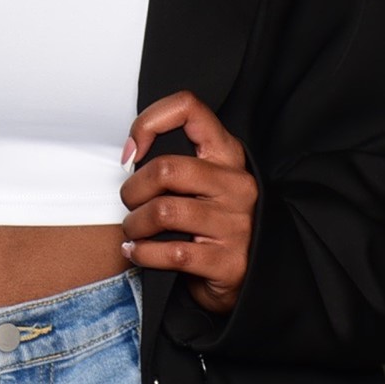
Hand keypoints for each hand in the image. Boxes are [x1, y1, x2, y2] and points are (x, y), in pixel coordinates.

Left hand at [119, 89, 257, 315]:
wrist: (254, 275)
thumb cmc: (217, 222)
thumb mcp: (206, 181)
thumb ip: (177, 163)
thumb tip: (129, 157)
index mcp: (227, 155)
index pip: (188, 108)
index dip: (149, 122)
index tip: (133, 151)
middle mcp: (236, 184)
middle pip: (165, 168)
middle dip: (133, 189)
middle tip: (131, 203)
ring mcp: (235, 223)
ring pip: (163, 211)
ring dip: (134, 224)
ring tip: (134, 230)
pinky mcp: (228, 261)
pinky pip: (171, 253)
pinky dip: (142, 253)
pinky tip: (137, 251)